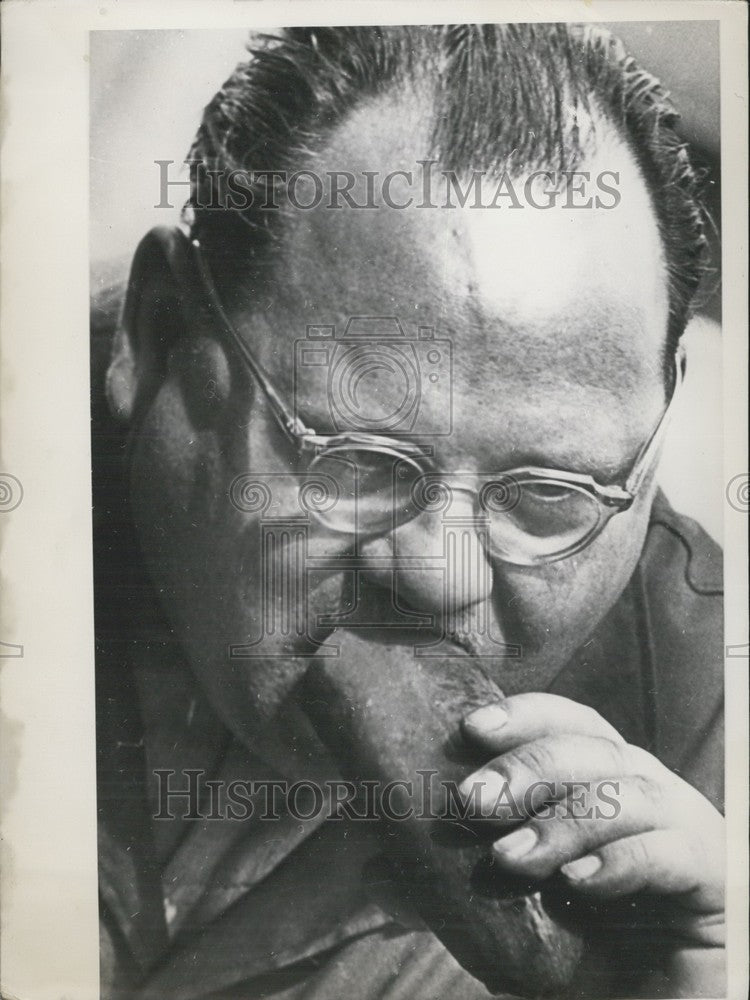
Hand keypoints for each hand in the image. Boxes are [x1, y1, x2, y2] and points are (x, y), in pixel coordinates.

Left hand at [459, 694, 724, 995]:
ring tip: (510, 856)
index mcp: (602, 785)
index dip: (525, 717)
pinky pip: (670, 853)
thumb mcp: (513, 917)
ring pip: (629, 792)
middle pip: (594, 748)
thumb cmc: (588, 957)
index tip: (471, 728)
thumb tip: (383, 864)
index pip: (569, 726)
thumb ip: (461, 886)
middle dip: (530, 765)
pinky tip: (579, 881)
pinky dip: (621, 859)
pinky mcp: (717, 878)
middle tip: (472, 798)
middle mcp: (645, 793)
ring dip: (564, 819)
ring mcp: (684, 829)